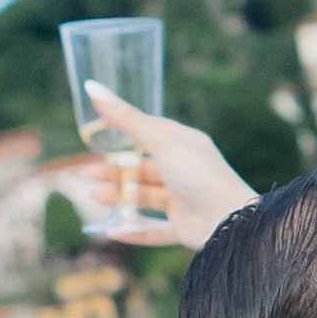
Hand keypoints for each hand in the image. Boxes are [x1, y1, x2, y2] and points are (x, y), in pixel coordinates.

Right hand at [85, 87, 259, 249]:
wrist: (230, 222)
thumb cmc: (198, 174)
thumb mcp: (160, 142)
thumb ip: (126, 119)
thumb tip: (92, 86)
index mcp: (185, 144)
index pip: (152, 131)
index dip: (125, 130)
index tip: (98, 133)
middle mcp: (185, 170)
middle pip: (143, 167)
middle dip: (115, 170)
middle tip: (87, 172)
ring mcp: (184, 199)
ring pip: (146, 197)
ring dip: (120, 197)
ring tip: (94, 196)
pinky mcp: (184, 226)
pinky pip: (155, 229)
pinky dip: (135, 230)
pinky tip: (112, 230)